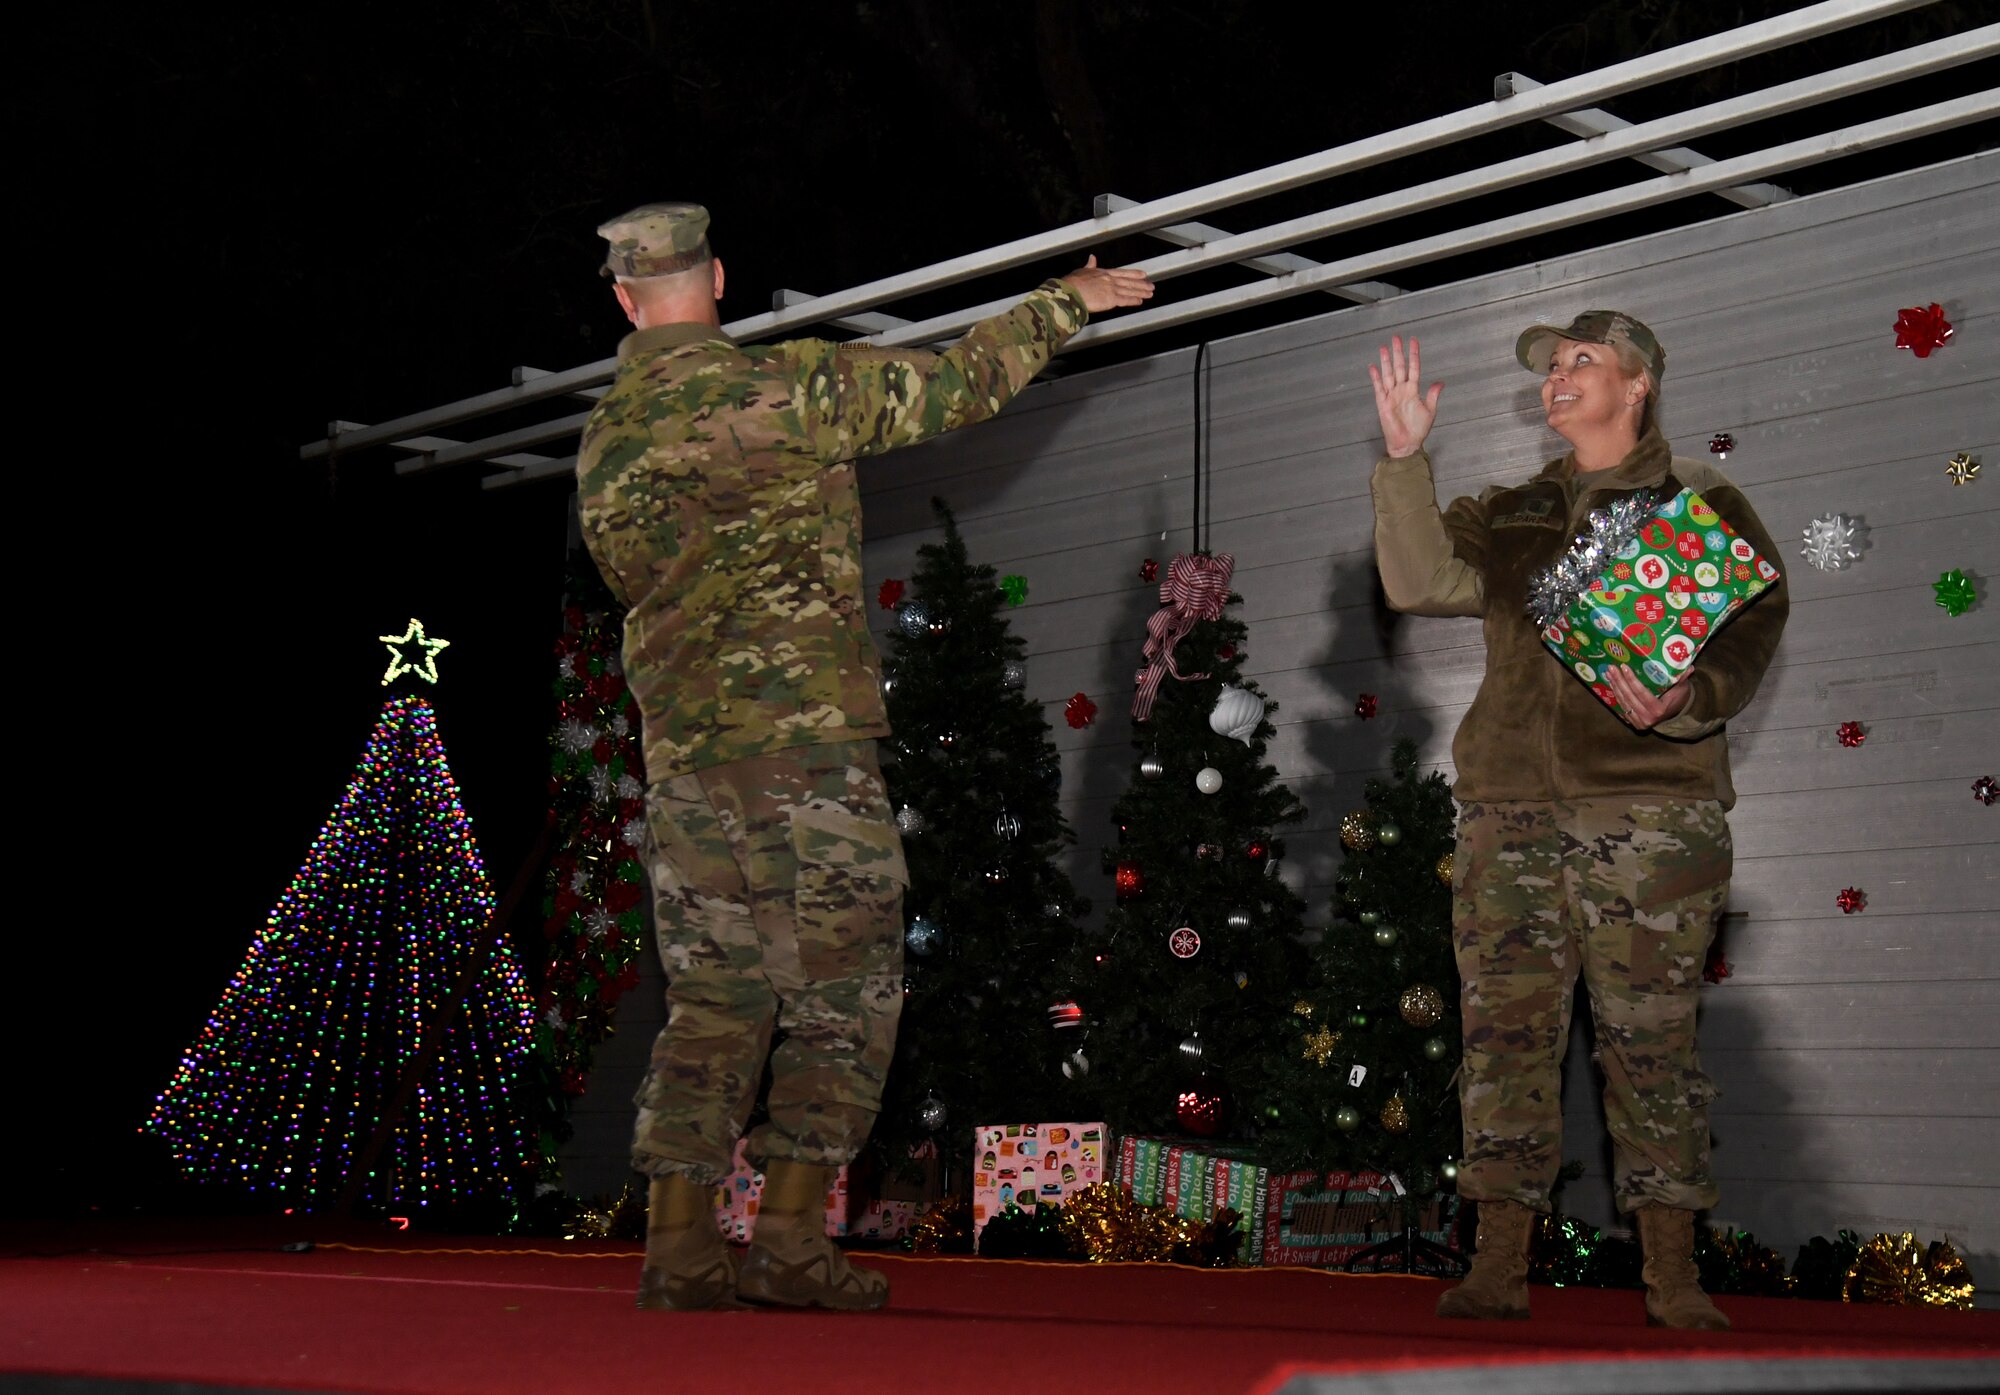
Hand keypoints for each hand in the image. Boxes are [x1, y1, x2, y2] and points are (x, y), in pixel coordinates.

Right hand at [1061, 256, 1154, 313]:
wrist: (1070, 291)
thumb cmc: (1073, 283)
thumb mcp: (1082, 270)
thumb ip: (1089, 265)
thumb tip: (1092, 257)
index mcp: (1103, 272)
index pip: (1122, 273)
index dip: (1133, 274)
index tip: (1142, 274)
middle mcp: (1110, 280)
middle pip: (1129, 282)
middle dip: (1141, 284)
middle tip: (1151, 285)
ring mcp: (1111, 289)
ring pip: (1129, 290)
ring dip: (1140, 292)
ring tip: (1149, 293)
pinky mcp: (1111, 299)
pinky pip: (1125, 300)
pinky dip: (1133, 300)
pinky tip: (1140, 301)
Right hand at [1369, 334, 1442, 457]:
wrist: (1407, 443)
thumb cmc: (1418, 429)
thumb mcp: (1430, 410)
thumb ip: (1432, 395)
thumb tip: (1440, 382)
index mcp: (1413, 390)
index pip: (1413, 367)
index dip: (1413, 354)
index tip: (1413, 341)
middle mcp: (1401, 390)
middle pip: (1399, 367)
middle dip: (1398, 352)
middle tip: (1396, 338)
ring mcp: (1391, 395)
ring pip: (1388, 374)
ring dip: (1386, 361)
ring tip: (1384, 347)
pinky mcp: (1382, 403)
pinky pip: (1379, 387)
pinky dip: (1376, 377)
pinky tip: (1373, 367)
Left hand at [1606, 664, 1692, 730]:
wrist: (1676, 712)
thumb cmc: (1679, 696)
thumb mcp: (1682, 687)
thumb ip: (1682, 678)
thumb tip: (1689, 668)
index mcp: (1658, 709)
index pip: (1641, 692)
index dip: (1631, 679)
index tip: (1624, 667)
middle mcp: (1647, 718)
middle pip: (1629, 697)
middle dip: (1619, 681)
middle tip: (1611, 668)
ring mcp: (1639, 722)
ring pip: (1623, 702)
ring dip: (1615, 686)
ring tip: (1609, 673)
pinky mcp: (1634, 722)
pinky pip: (1622, 707)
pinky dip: (1616, 694)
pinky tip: (1612, 683)